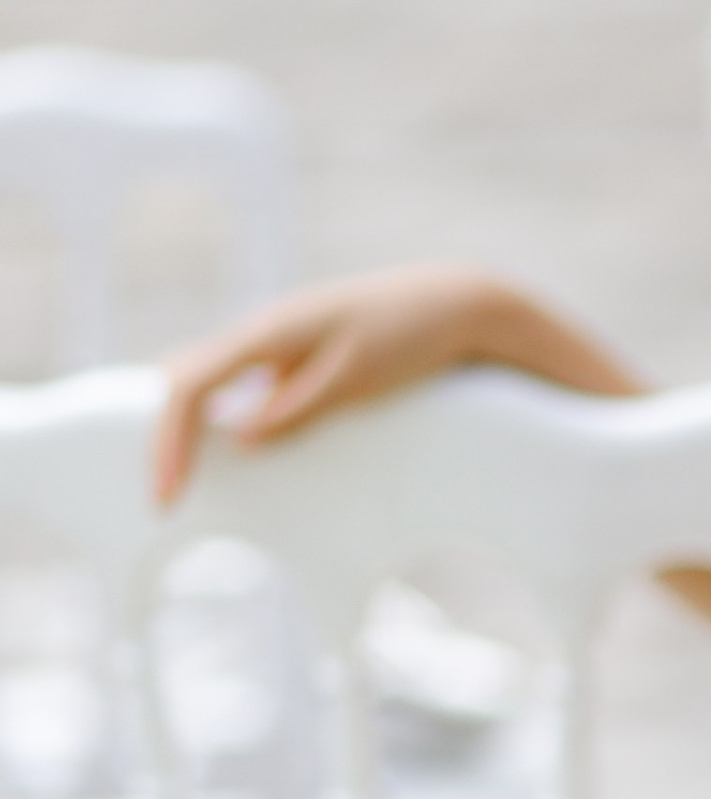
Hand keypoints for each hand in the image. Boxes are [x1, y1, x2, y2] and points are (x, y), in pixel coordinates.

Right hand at [152, 268, 637, 504]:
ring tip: (184, 479)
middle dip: (165, 436)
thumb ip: (297, 405)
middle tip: (166, 496)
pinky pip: (237, 382)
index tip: (168, 496)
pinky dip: (218, 414)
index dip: (170, 444)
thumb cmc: (413, 335)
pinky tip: (226, 446)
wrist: (457, 303)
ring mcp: (277, 338)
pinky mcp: (295, 351)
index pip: (192, 388)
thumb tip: (239, 437)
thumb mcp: (357, 376)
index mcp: (271, 332)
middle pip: (183, 378)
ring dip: (187, 424)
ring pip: (206, 377)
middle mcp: (264, 330)